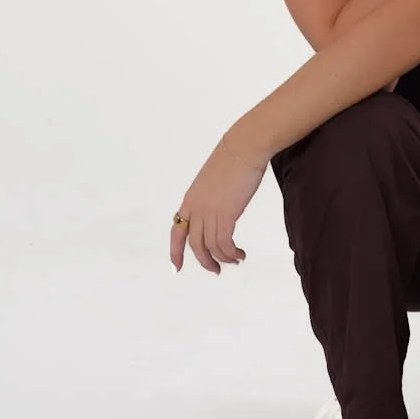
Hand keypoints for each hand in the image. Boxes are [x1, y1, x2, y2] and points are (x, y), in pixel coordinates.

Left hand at [170, 137, 266, 274]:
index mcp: (190, 199)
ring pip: (211, 247)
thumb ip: (211, 197)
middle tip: (216, 270)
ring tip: (235, 261)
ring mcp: (210, 211)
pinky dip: (231, 253)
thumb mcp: (213, 181)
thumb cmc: (233, 159)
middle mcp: (196, 208)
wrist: (244, 148)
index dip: (175, 252)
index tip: (176, 268)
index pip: (177, 231)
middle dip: (205, 261)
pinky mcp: (226, 213)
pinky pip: (224, 243)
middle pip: (195, 245)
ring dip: (222, 259)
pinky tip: (240, 254)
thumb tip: (219, 210)